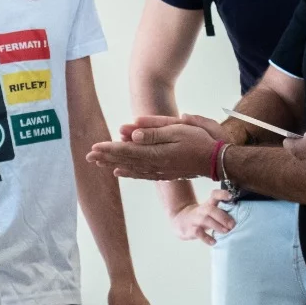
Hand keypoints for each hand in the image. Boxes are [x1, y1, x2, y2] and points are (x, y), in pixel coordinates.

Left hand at [88, 114, 224, 181]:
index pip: (127, 150)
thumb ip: (154, 133)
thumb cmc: (200, 141)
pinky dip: (128, 173)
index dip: (109, 149)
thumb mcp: (178, 130)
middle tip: (88, 156)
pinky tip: (119, 172)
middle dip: (106, 157)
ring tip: (98, 163)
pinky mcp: (164, 173)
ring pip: (131, 168)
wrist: (216, 161)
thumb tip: (132, 135)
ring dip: (113, 164)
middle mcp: (155, 165)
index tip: (94, 147)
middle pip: (125, 160)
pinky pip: (141, 174)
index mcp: (156, 153)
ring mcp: (159, 171)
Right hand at [171, 190, 234, 245]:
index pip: (214, 195)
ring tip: (226, 231)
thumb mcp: (210, 212)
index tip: (231, 196)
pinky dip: (206, 238)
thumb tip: (240, 219)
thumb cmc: (201, 217)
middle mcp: (201, 210)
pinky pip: (198, 233)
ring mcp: (195, 220)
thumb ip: (222, 213)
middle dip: (223, 217)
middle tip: (233, 225)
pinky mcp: (190, 229)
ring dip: (217, 225)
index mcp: (208, 204)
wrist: (180, 221)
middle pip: (211, 209)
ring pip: (205, 220)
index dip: (222, 194)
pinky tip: (214, 242)